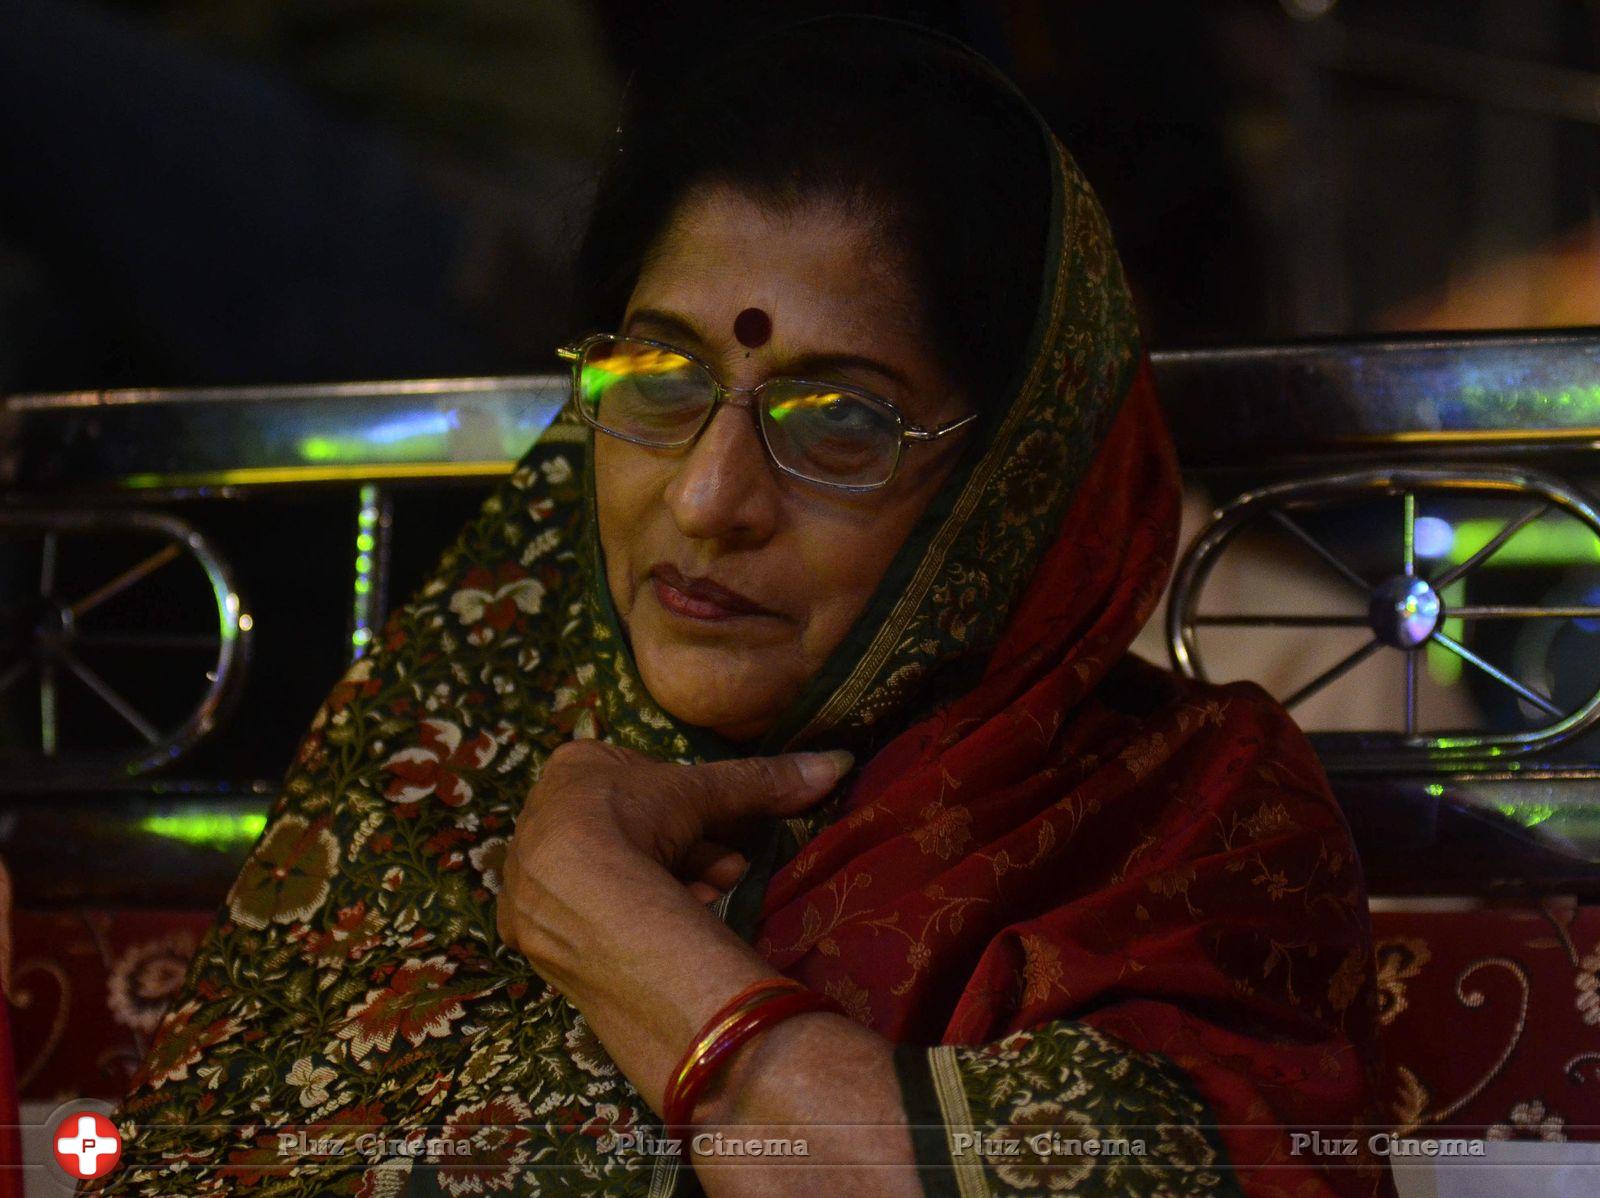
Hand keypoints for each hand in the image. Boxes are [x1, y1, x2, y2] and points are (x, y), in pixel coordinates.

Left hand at [494, 740, 851, 986]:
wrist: (576, 889)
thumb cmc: (632, 818)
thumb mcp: (703, 790)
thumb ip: (762, 779)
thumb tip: (835, 761)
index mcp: (572, 769)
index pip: (645, 784)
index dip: (695, 812)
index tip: (727, 837)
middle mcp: (541, 817)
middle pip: (635, 835)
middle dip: (689, 855)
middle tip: (729, 873)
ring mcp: (530, 875)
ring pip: (617, 878)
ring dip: (671, 889)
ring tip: (712, 901)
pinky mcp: (529, 928)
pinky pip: (593, 918)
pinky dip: (635, 920)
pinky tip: (672, 927)